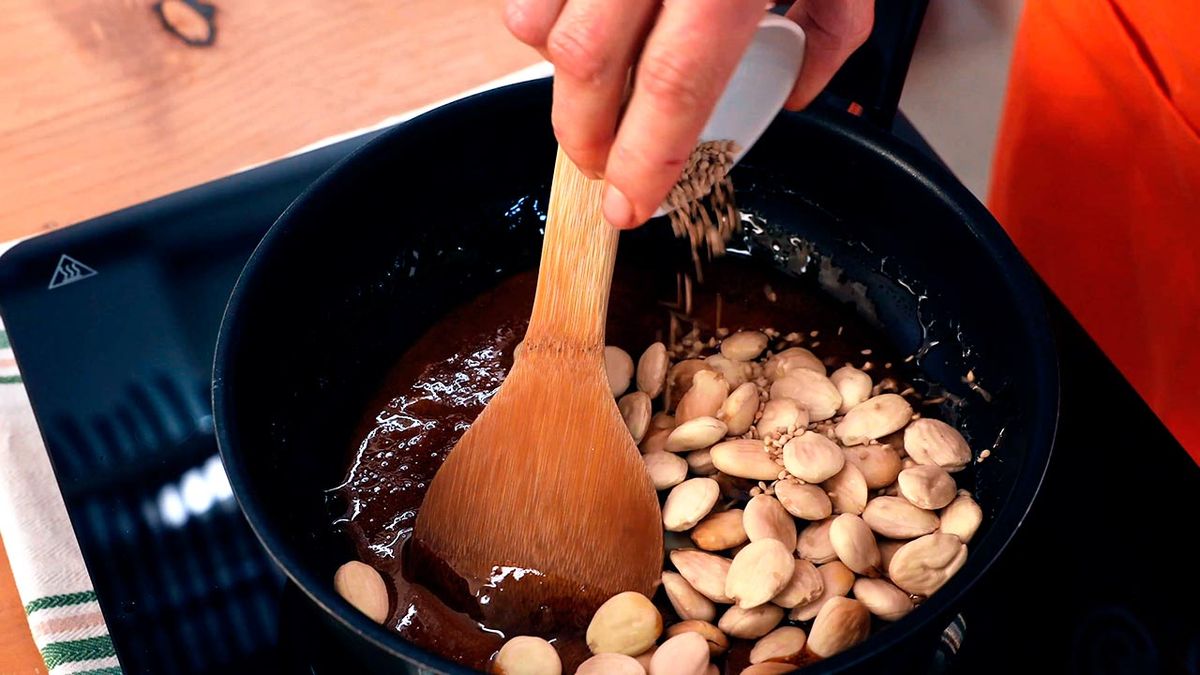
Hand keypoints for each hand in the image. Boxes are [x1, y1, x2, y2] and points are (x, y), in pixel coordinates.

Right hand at [504, 0, 873, 228]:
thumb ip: (834, 27)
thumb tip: (806, 90)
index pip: (672, 86)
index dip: (644, 161)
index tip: (628, 209)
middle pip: (588, 65)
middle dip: (585, 135)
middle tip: (599, 169)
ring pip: (544, 24)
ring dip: (559, 77)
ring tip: (591, 101)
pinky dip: (541, 23)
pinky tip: (575, 33)